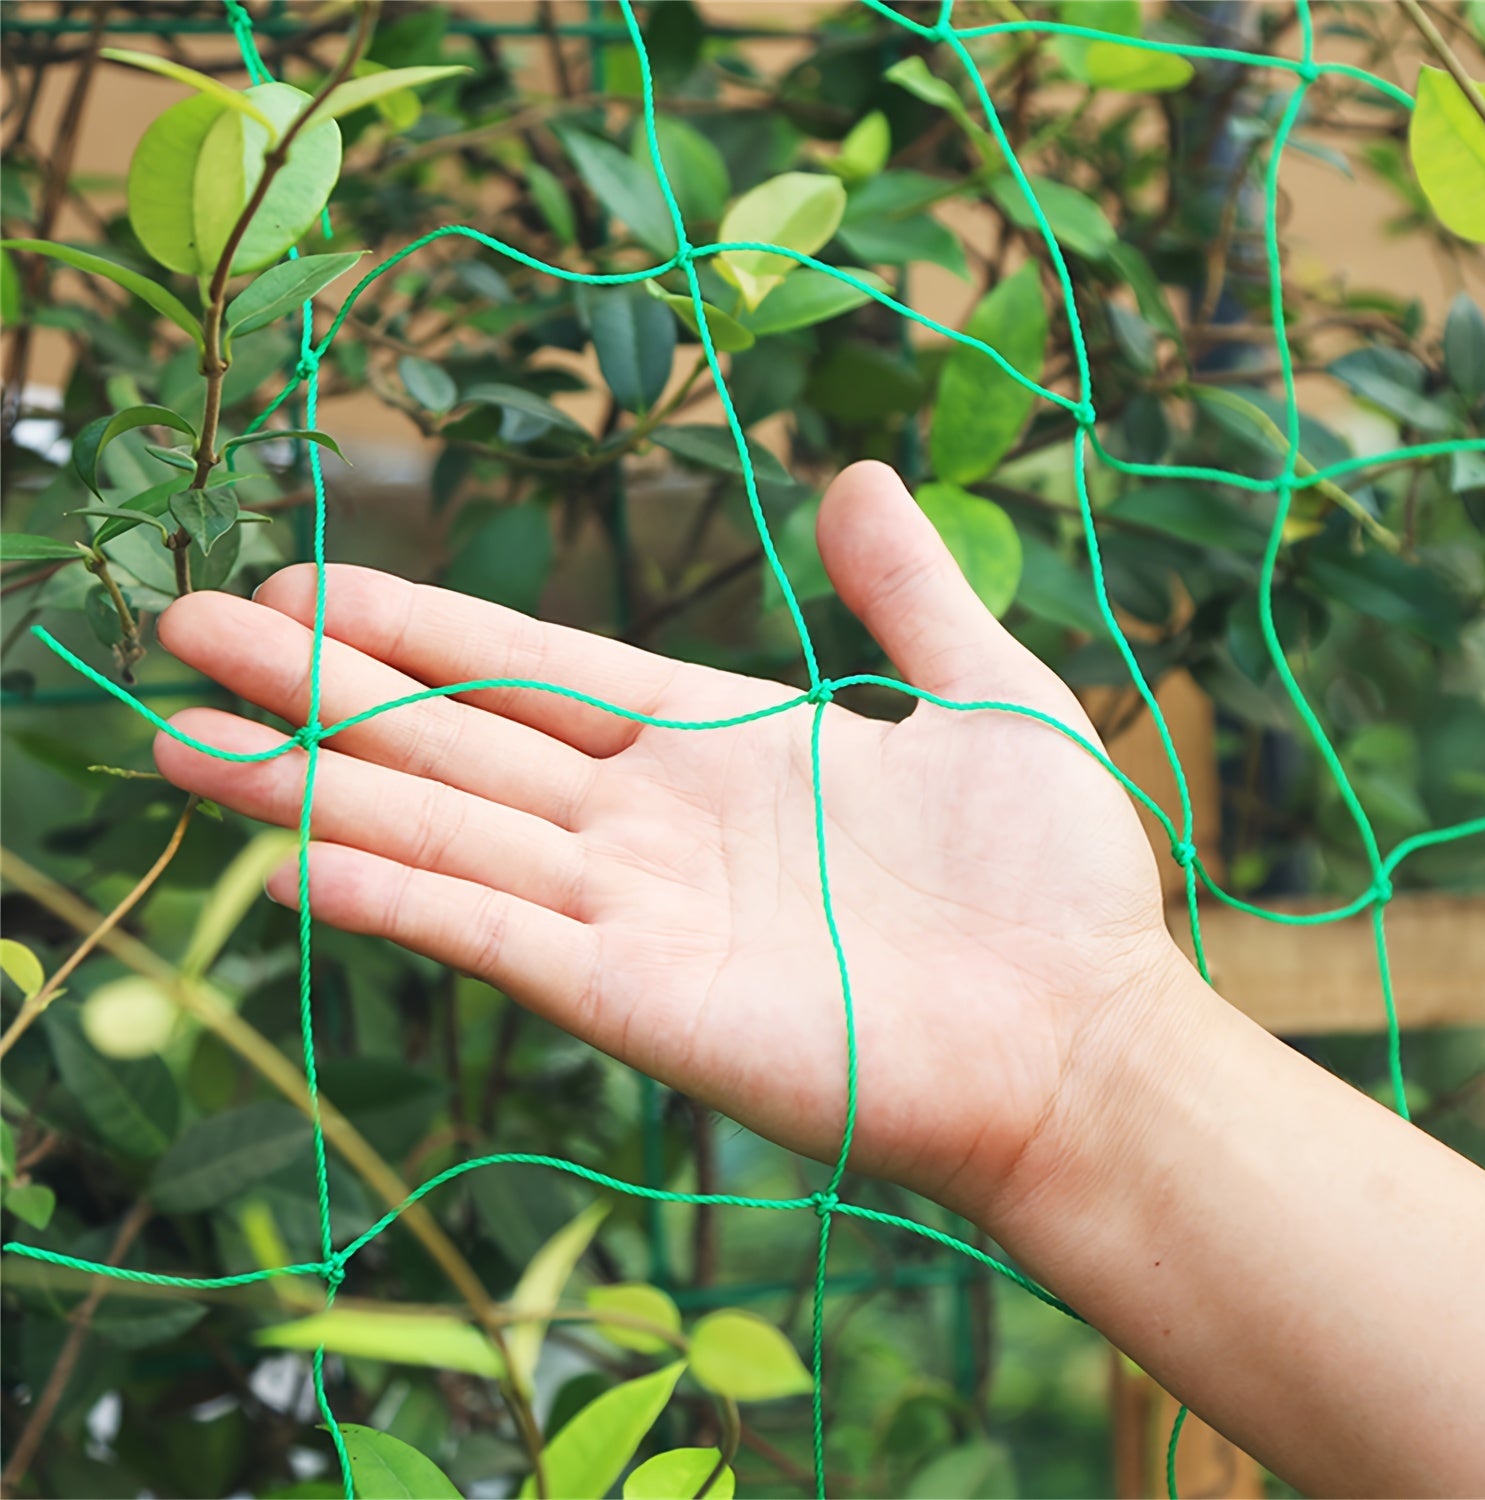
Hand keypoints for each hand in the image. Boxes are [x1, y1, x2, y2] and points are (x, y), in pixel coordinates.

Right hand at [154, 462, 1180, 1222]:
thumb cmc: (1051, 879)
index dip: (417, 625)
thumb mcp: (986, 692)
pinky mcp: (639, 1002)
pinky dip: (393, 895)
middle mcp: (653, 825)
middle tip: (186, 629)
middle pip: (455, 739)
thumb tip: (860, 474)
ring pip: (441, 831)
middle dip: (319, 686)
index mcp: (720, 747)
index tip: (304, 581)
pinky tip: (292, 851)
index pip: (534, 669)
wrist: (1085, 1038)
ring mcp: (636, 913)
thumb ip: (907, 592)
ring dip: (311, 788)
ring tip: (180, 737)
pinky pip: (491, 935)